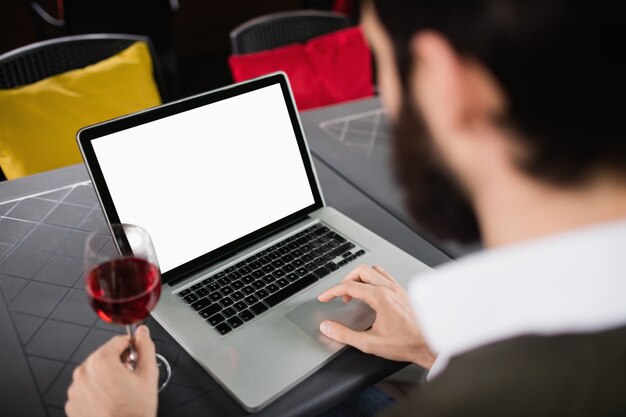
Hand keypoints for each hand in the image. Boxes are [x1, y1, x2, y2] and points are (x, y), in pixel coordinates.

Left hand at [65, 325, 157, 416]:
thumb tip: (142, 332)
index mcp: (102, 361)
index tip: (136, 358)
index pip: (118, 341)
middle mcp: (84, 372)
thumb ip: (146, 347)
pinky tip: (109, 400)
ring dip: (106, 377)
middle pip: (105, 356)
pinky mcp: (72, 403)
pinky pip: (86, 388)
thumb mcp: (148, 375)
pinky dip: (96, 391)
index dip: (132, 348)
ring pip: (95, 372)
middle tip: (130, 379)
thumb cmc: (134, 411)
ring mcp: (75, 389)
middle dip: (118, 363)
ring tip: (120, 393)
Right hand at [318, 265, 434, 368]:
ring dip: (360, 277)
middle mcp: (389, 289)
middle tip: (340, 295)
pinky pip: (385, 276)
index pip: (349, 286)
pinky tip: (371, 293)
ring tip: (354, 291)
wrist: (429, 345)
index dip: (332, 291)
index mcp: (380, 297)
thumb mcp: (369, 343)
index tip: (324, 297)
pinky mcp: (403, 292)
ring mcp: (398, 288)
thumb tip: (328, 328)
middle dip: (346, 280)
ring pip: (374, 270)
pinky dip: (373, 280)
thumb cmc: (406, 343)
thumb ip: (344, 335)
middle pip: (361, 271)